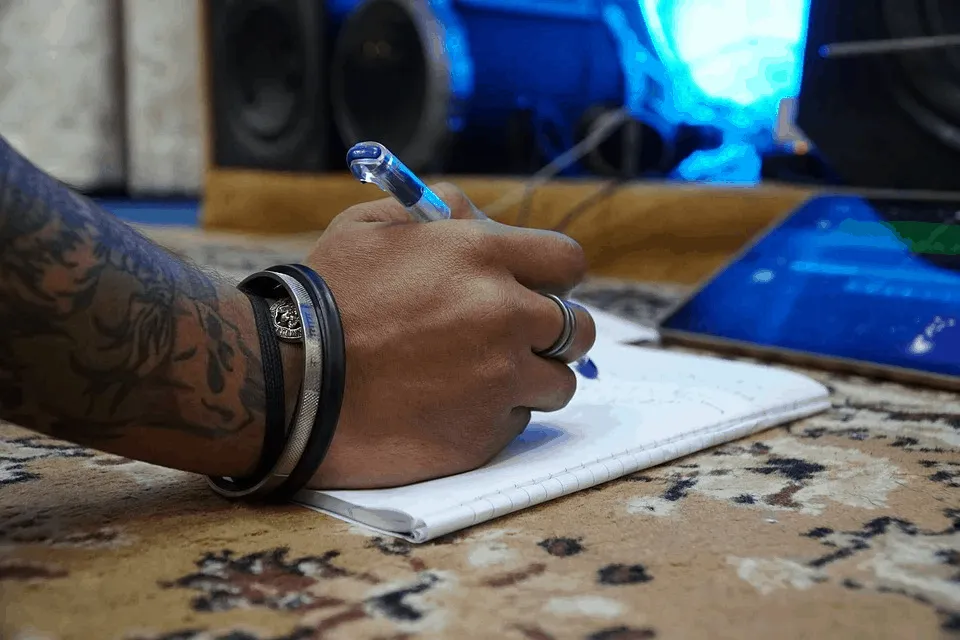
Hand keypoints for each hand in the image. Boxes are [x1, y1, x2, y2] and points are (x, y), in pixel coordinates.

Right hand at [304, 184, 595, 488]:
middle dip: (553, 333)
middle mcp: (503, 315)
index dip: (553, 276)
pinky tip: (451, 408)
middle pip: (577, 328)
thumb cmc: (323, 298)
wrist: (286, 382)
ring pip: (558, 383)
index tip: (536, 289)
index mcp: (481, 256)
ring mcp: (498, 379)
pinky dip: (495, 416)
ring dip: (530, 379)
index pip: (566, 262)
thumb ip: (437, 211)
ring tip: (480, 378)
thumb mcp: (370, 226)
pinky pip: (518, 422)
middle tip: (514, 339)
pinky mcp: (483, 433)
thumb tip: (479, 216)